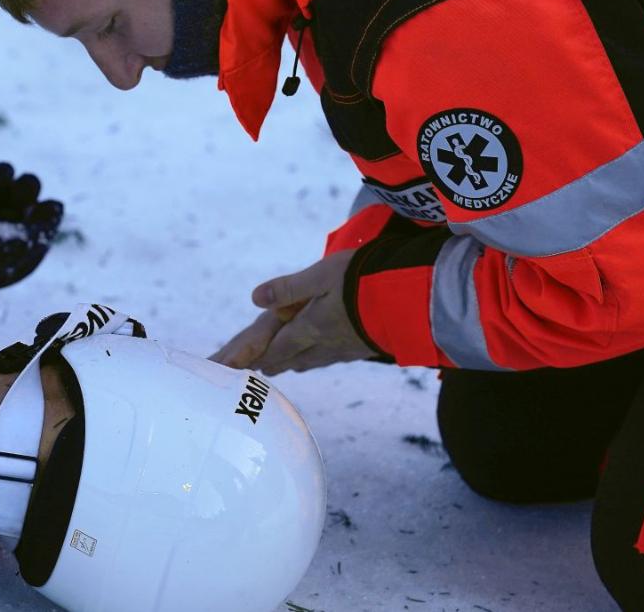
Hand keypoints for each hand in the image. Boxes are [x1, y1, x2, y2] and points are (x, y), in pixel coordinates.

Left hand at [210, 251, 375, 374]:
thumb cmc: (366, 280)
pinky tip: (317, 358)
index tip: (229, 369)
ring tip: (277, 366)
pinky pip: (329, 357)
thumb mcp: (323, 275)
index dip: (248, 358)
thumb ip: (288, 288)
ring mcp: (344, 348)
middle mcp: (323, 343)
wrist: (414, 299)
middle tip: (249, 368)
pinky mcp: (363, 347)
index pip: (272, 347)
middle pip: (287, 358)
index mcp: (308, 328)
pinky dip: (314, 358)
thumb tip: (254, 297)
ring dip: (289, 362)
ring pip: (309, 360)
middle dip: (268, 362)